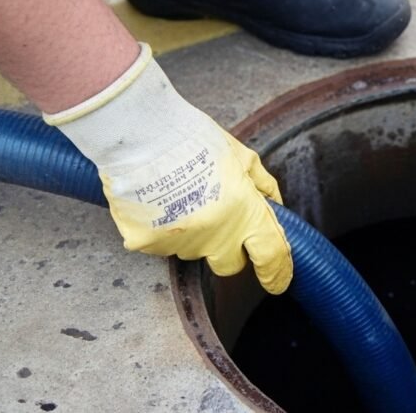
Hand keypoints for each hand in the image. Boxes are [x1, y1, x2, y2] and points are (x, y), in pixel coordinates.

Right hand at [45, 44, 291, 293]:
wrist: (138, 134)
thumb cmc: (192, 138)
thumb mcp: (240, 155)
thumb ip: (262, 185)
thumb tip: (275, 206)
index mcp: (244, 212)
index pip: (271, 254)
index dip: (277, 272)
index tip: (277, 282)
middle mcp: (215, 235)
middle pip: (229, 264)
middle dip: (228, 249)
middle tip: (216, 217)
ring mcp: (180, 242)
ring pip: (193, 251)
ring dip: (194, 233)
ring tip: (181, 196)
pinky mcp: (147, 244)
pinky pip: (161, 244)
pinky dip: (162, 228)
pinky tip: (157, 201)